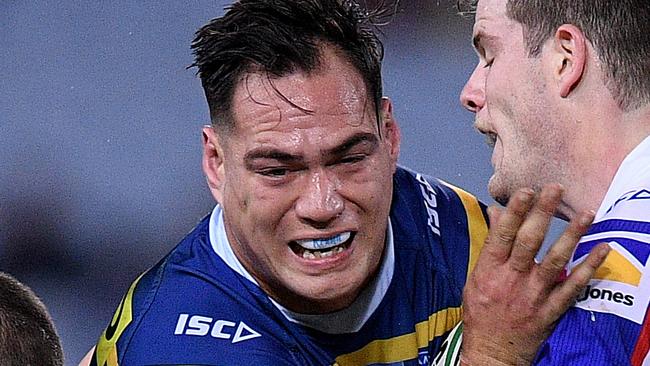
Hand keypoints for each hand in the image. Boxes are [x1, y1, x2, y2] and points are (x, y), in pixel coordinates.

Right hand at [460, 184, 609, 364]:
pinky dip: (588, 269)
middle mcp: (511, 280)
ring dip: (571, 236)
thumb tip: (497, 213)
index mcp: (489, 271)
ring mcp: (532, 296)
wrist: (491, 352)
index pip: (503, 235)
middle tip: (555, 189)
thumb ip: (490, 246)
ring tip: (585, 214)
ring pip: (554, 261)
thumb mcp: (475, 278)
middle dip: (542, 214)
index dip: (515, 212)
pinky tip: (601, 250)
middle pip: (529, 242)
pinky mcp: (549, 311)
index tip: (526, 190)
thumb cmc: (481, 313)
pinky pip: (572, 288)